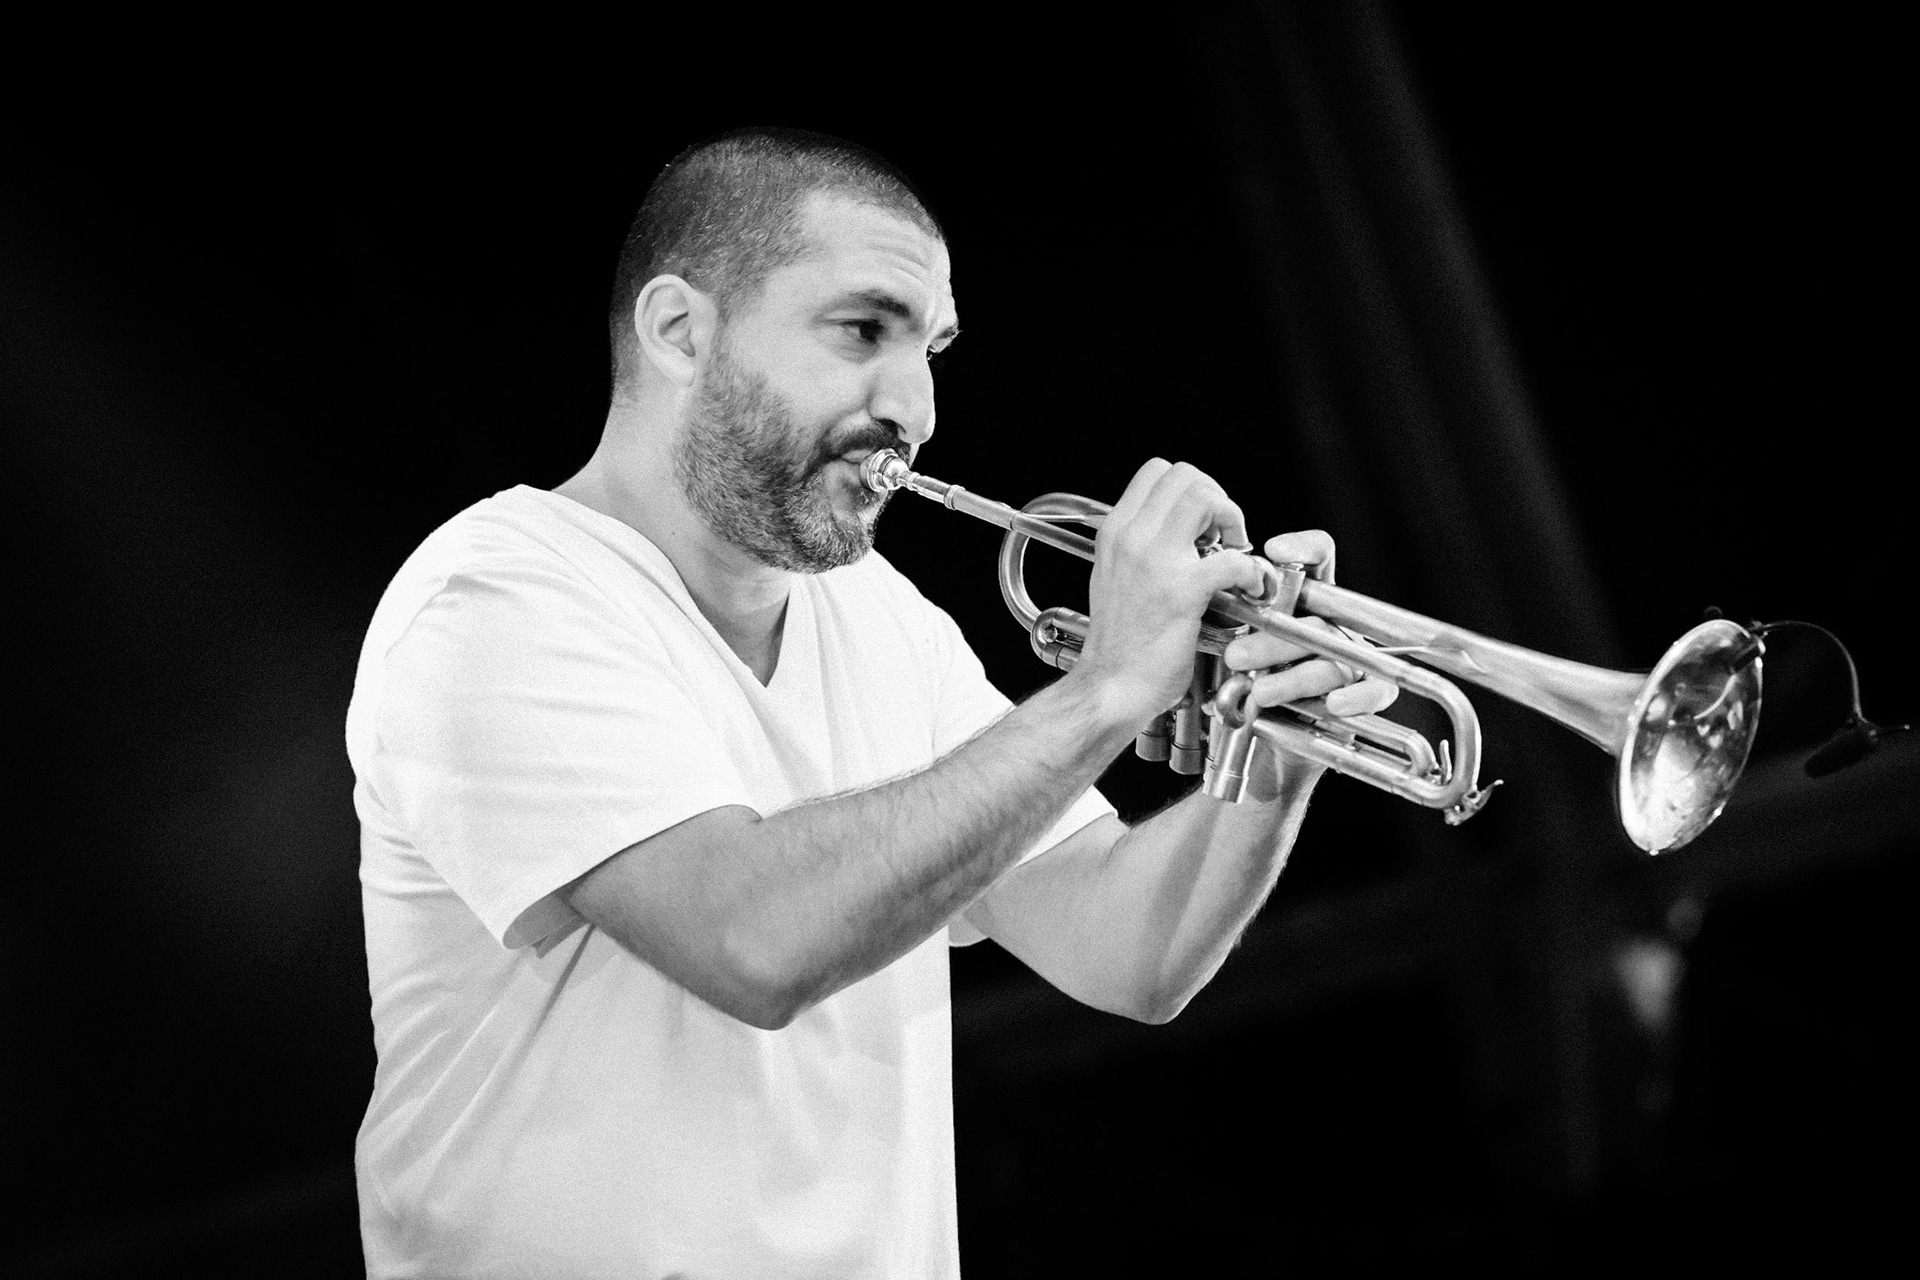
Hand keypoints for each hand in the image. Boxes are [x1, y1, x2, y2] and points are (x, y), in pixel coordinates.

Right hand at [1072, 459, 1268, 725]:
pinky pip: (1232, 559)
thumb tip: (1175, 532)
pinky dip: (1252, 572)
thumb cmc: (1117, 644)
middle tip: (1224, 535)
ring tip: (1234, 553)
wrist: (1109, 686)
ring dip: (1232, 520)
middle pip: (1186, 475)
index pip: (1157, 471)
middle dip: (1216, 498)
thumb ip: (1140, 548)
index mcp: (1115, 531)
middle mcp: (1131, 537)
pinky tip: (1249, 589)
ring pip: (1206, 498)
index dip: (1191, 487)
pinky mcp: (1182, 591)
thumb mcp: (1114, 577)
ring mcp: (1156, 562)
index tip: (1203, 520)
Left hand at [1221, 530, 1397, 718]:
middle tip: (1235, 656)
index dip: (1303, 548)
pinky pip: (1375, 689)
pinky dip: (1356, 697)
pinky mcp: (1369, 691)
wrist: (1265, 740)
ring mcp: (1355, 655)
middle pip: (1315, 620)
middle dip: (1273, 641)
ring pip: (1335, 660)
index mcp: (1306, 601)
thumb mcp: (1234, 647)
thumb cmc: (1250, 684)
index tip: (1274, 551)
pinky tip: (1333, 704)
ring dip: (1296, 678)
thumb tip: (1215, 592)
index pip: (1317, 559)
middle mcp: (1334, 622)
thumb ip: (1232, 619)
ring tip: (1260, 692)